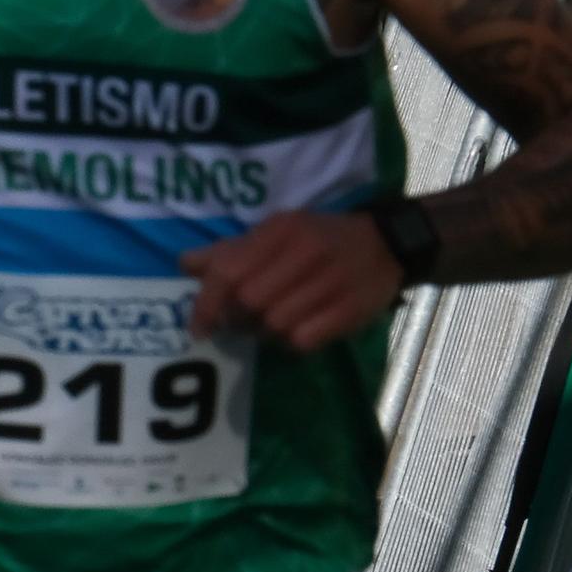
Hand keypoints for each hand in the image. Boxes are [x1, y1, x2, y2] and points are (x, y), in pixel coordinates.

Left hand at [180, 211, 404, 352]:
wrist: (386, 244)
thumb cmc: (319, 238)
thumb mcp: (275, 231)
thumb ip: (231, 250)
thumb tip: (185, 264)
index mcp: (280, 230)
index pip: (229, 270)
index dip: (207, 303)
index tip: (198, 327)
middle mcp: (304, 253)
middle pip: (249, 301)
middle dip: (237, 318)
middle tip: (240, 322)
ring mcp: (330, 282)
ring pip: (275, 324)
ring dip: (265, 332)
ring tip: (270, 324)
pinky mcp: (350, 310)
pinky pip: (303, 339)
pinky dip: (292, 342)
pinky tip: (297, 330)